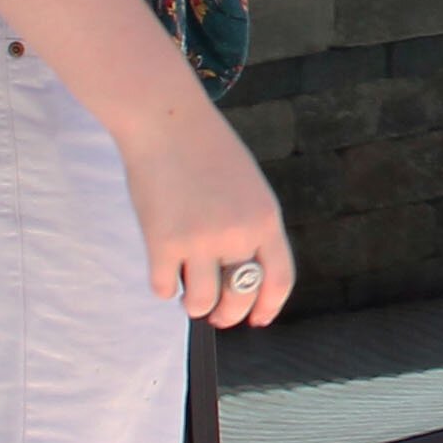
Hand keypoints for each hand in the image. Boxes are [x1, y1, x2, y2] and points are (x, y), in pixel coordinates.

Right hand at [125, 103, 296, 327]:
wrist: (166, 122)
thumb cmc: (206, 149)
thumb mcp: (247, 187)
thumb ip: (249, 226)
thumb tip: (241, 271)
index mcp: (265, 219)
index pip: (279, 279)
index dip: (270, 306)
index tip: (259, 319)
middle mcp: (238, 234)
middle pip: (240, 297)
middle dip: (228, 315)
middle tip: (217, 316)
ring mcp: (200, 241)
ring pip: (202, 302)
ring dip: (195, 306)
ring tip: (189, 296)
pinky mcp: (163, 242)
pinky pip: (165, 287)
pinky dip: (164, 287)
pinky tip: (164, 274)